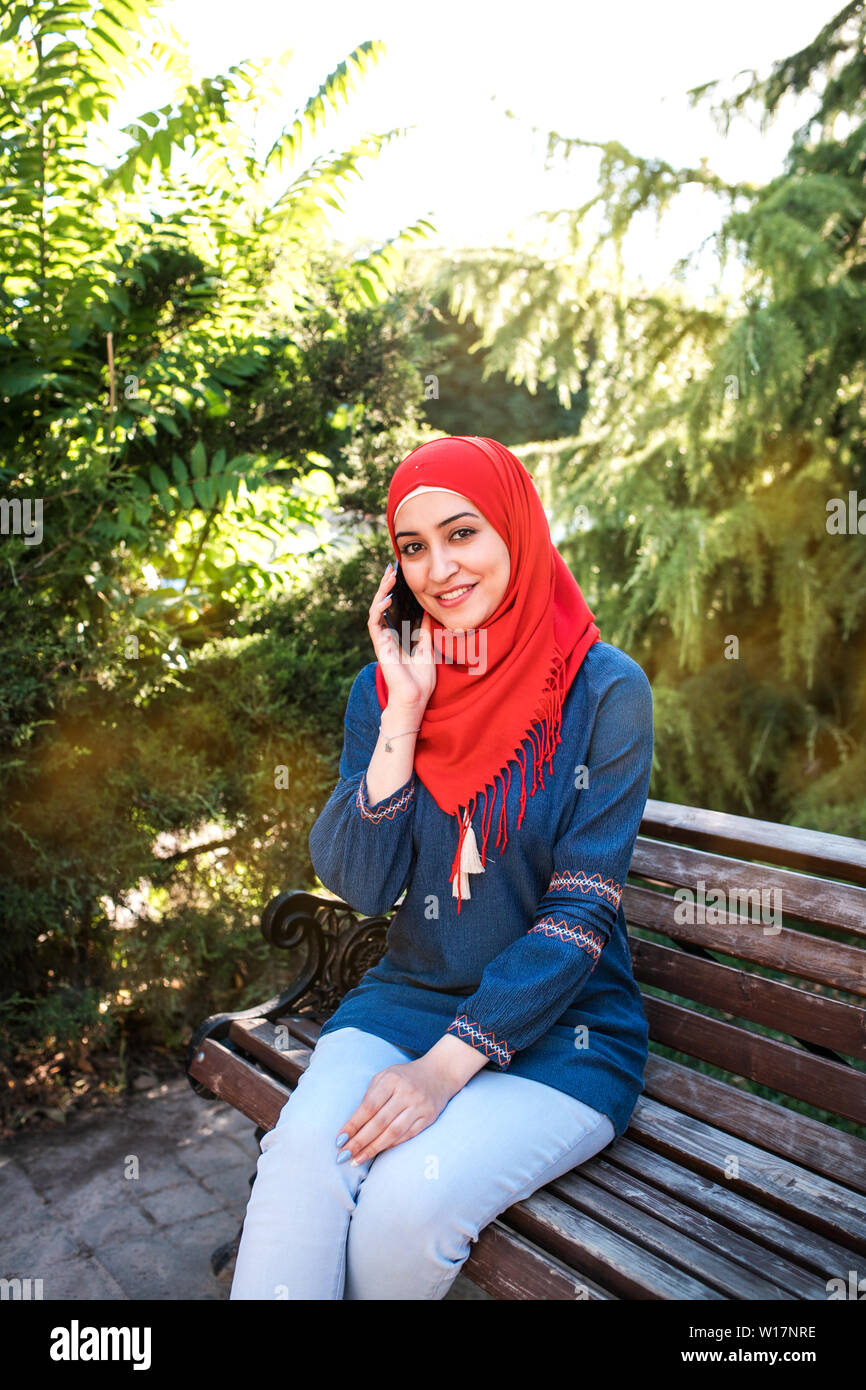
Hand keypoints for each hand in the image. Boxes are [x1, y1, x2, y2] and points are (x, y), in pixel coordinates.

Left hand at [335, 1056, 459, 1166]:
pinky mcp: (428, 1118)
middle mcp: (406, 1093)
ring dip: (373, 1149)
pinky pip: (406, 1136)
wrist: (440, 1072)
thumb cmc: (405, 1076)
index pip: (369, 1106)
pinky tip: (377, 1153)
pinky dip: (390, 1145)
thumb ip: (370, 1096)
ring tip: (357, 1160)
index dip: (353, 1125)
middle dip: (359, 1141)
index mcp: (391, 1080)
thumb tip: (353, 1126)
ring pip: (393, 1133)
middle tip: (343, 1155)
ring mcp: (419, 1106)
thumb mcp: (385, 1076)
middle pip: (379, 1123)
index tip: (339, 1140)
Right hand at [368, 564, 436, 712]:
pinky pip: (374, 623)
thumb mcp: (427, 649)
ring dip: (382, 592)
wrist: (415, 699)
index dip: (396, 591)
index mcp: (399, 635)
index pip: (395, 608)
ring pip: (376, 610)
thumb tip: (426, 612)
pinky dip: (379, 610)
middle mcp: (388, 635)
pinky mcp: (379, 646)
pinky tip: (387, 599)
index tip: (401, 575)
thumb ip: (424, 631)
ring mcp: (382, 640)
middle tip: (391, 568)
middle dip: (387, 585)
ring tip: (389, 576)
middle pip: (384, 605)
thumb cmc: (421, 680)